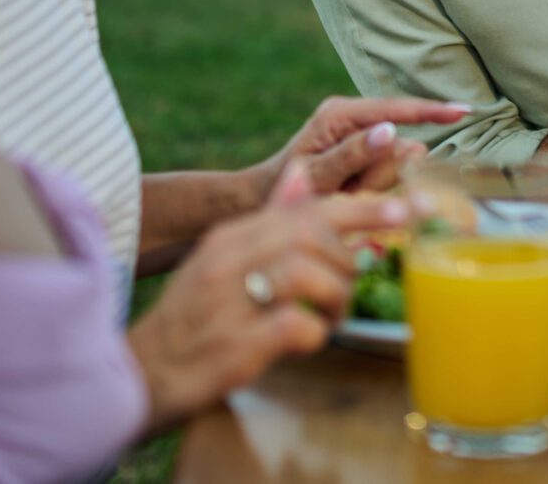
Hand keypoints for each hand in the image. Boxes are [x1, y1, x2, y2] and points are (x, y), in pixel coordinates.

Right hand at [127, 164, 410, 432]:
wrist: (141, 373)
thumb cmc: (194, 318)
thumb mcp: (223, 261)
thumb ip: (267, 222)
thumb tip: (302, 175)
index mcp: (232, 236)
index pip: (308, 208)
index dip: (363, 209)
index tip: (407, 210)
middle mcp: (229, 259)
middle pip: (315, 238)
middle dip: (348, 265)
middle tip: (348, 293)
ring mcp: (231, 300)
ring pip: (311, 274)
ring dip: (336, 300)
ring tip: (329, 320)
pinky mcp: (236, 343)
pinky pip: (297, 326)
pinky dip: (315, 335)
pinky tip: (307, 342)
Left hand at [248, 97, 472, 199]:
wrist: (263, 202)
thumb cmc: (282, 190)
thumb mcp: (315, 176)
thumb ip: (351, 155)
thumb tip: (391, 130)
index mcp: (340, 114)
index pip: (395, 109)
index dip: (430, 111)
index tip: (462, 111)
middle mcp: (355, 118)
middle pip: (399, 144)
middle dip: (384, 173)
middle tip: (350, 192)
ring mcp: (362, 135)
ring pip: (398, 162)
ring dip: (377, 184)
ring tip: (345, 195)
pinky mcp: (367, 152)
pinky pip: (390, 171)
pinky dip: (376, 187)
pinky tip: (352, 193)